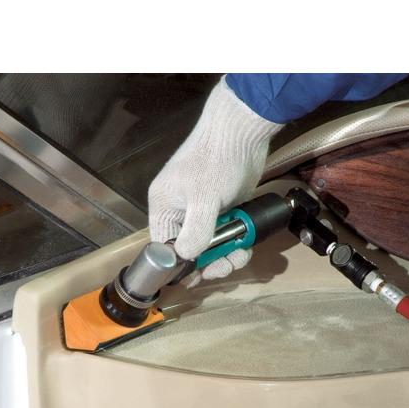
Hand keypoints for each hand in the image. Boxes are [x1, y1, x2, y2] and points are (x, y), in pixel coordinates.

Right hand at [148, 76, 281, 284]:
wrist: (244, 130)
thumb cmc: (217, 157)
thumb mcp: (204, 198)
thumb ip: (196, 231)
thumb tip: (188, 257)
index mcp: (165, 206)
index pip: (163, 246)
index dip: (179, 264)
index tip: (196, 276)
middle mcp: (180, 211)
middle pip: (188, 251)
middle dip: (208, 262)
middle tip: (225, 266)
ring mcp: (202, 212)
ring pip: (209, 247)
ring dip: (225, 256)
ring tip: (240, 254)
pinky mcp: (222, 210)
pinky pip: (225, 237)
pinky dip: (235, 244)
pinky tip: (245, 245)